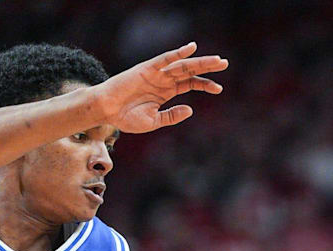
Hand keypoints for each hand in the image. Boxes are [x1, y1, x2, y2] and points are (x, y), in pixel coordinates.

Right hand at [94, 42, 227, 133]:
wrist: (106, 111)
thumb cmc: (126, 118)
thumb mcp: (154, 121)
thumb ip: (172, 116)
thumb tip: (191, 110)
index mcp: (167, 92)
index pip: (191, 84)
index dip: (205, 85)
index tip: (219, 89)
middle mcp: (164, 80)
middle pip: (190, 71)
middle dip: (208, 67)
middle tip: (225, 63)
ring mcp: (156, 73)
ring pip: (182, 65)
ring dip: (200, 61)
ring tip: (217, 60)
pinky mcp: (147, 69)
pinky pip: (165, 59)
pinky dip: (178, 53)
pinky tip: (191, 48)